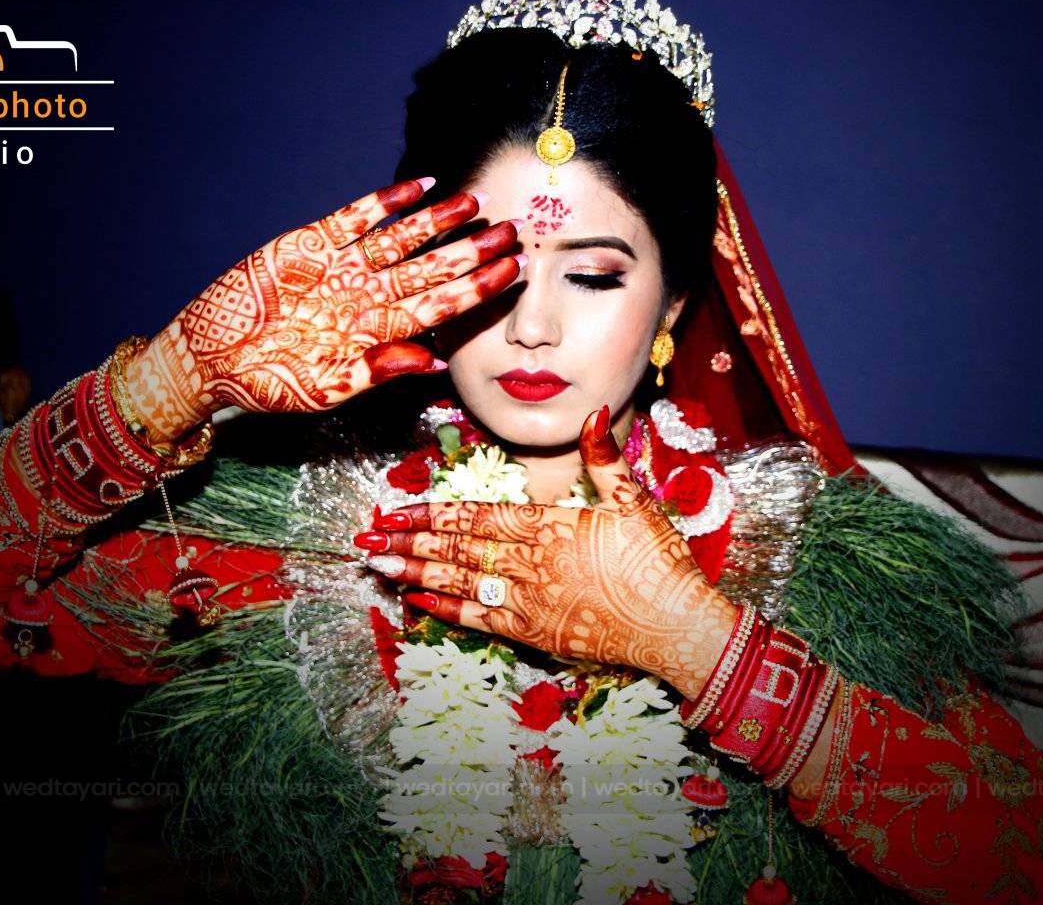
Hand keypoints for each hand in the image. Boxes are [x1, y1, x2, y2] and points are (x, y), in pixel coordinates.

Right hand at [125, 178, 523, 438]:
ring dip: (439, 221)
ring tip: (476, 201)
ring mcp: (342, 269)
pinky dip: (387, 202)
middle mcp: (368, 297)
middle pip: (433, 268)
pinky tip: (420, 188)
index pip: (442, 306)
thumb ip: (379, 371)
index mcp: (378, 333)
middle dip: (473, 249)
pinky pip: (357, 218)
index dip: (479, 288)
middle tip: (514, 229)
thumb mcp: (326, 387)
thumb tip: (435, 361)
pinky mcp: (310, 243)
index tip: (516, 271)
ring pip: (402, 239)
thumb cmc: (267, 385)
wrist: (210, 359)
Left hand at [357, 405, 736, 697]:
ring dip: (414, 572)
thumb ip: (604, 458)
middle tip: (365, 537)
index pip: (475, 516)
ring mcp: (528, 601)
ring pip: (459, 582)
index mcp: (549, 526)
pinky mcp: (535, 634)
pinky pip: (479, 619)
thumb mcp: (635, 500)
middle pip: (456, 548)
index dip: (430, 512)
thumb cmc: (657, 561)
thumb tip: (589, 409)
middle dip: (407, 541)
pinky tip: (416, 600)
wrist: (676, 627)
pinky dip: (445, 610)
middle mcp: (530, 563)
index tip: (394, 509)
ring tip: (376, 564)